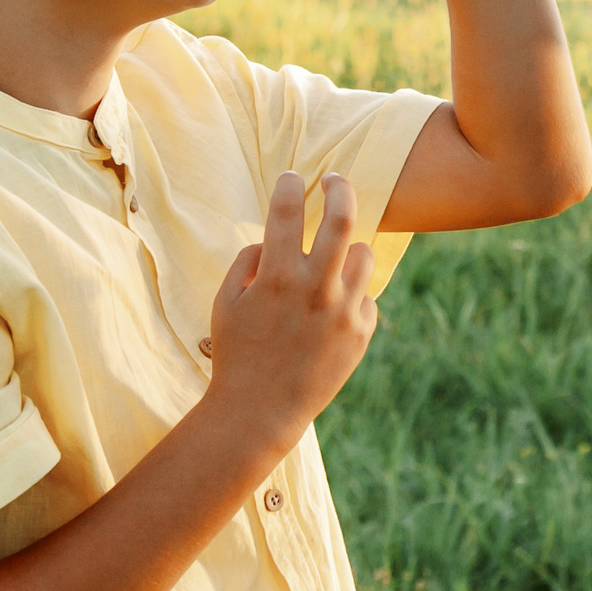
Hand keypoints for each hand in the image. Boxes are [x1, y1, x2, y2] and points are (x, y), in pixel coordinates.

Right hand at [201, 171, 380, 453]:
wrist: (260, 413)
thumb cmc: (237, 355)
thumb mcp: (226, 303)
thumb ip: (248, 262)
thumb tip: (273, 237)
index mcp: (277, 277)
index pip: (288, 211)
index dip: (289, 185)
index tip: (291, 177)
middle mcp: (316, 289)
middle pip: (343, 217)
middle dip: (340, 188)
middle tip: (334, 179)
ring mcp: (343, 311)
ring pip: (364, 254)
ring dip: (347, 251)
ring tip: (330, 265)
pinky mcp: (361, 332)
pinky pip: (364, 296)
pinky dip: (348, 297)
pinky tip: (327, 316)